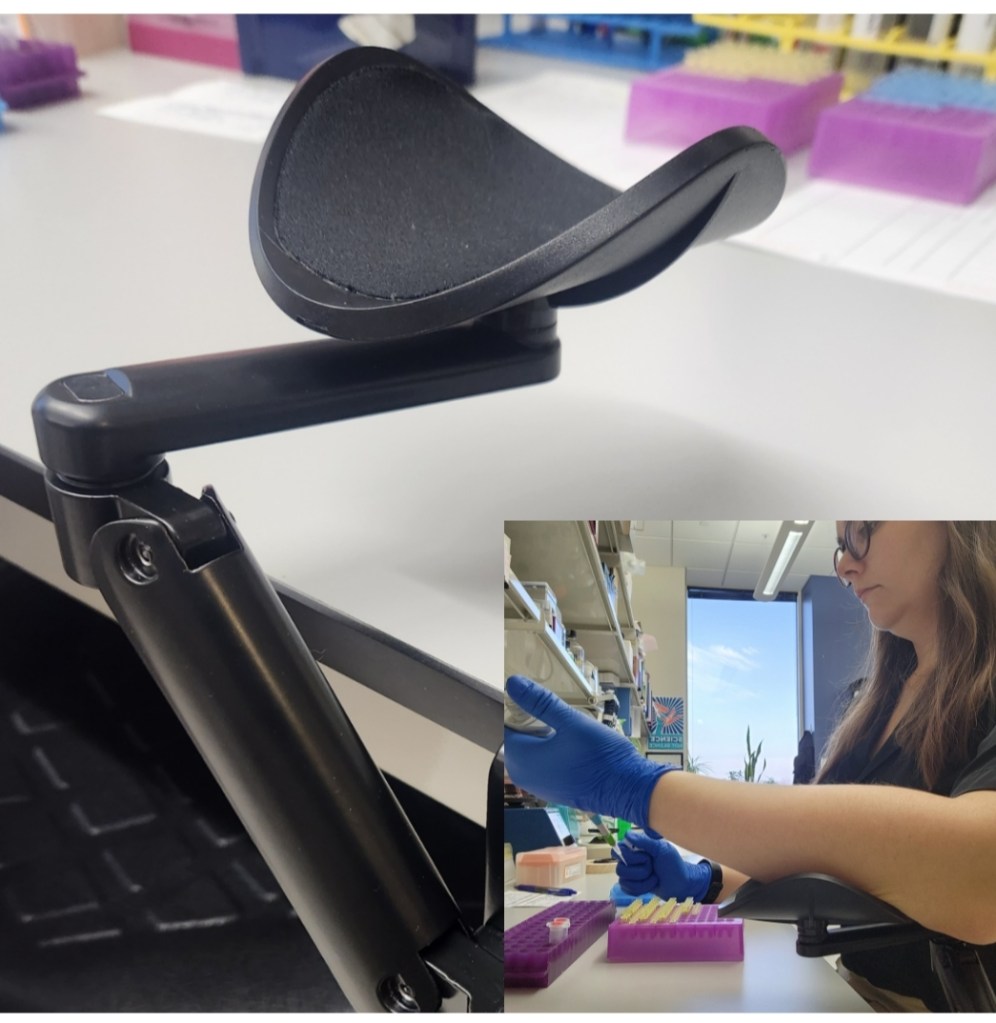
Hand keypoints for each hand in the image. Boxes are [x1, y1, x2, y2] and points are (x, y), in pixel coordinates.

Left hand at [503, 675, 674, 829]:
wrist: (628, 790)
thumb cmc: (600, 756)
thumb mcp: (571, 721)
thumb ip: (540, 702)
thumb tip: (514, 684)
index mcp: (522, 758)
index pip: (506, 725)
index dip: (518, 706)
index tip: (535, 695)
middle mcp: (524, 775)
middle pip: (516, 738)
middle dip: (529, 720)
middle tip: (551, 706)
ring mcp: (539, 786)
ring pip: (530, 751)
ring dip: (540, 734)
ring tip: (561, 721)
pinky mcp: (553, 790)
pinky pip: (541, 764)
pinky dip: (549, 750)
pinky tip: (568, 741)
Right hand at [613, 829, 710, 901]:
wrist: (681, 884)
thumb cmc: (673, 864)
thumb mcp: (662, 849)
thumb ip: (645, 841)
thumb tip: (627, 834)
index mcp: (634, 846)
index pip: (618, 849)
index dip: (631, 857)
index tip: (646, 857)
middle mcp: (629, 859)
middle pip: (620, 868)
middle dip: (641, 871)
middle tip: (653, 868)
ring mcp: (629, 873)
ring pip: (623, 880)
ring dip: (643, 881)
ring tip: (654, 877)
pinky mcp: (631, 886)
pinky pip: (626, 889)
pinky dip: (641, 889)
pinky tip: (650, 885)